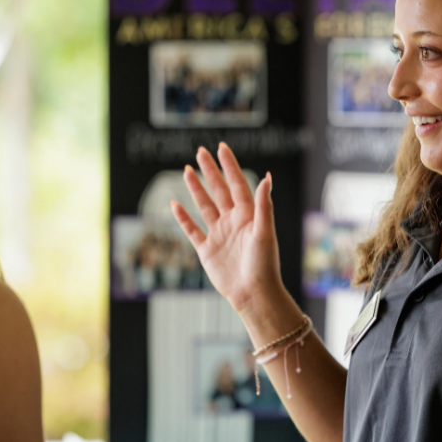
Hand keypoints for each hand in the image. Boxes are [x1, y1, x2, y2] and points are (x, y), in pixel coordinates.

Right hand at [171, 143, 283, 314]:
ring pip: (204, 206)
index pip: (237, 184)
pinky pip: (192, 230)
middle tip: (200, 151)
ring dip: (196, 188)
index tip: (221, 148)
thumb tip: (267, 177)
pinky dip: (183, 218)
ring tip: (187, 170)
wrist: (253, 294)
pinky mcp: (207, 250)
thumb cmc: (264, 264)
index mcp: (247, 215)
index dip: (229, 166)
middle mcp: (232, 222)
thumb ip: (263, 205)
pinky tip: (174, 205)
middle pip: (218, 190)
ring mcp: (218, 235)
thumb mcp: (265, 231)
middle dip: (210, 170)